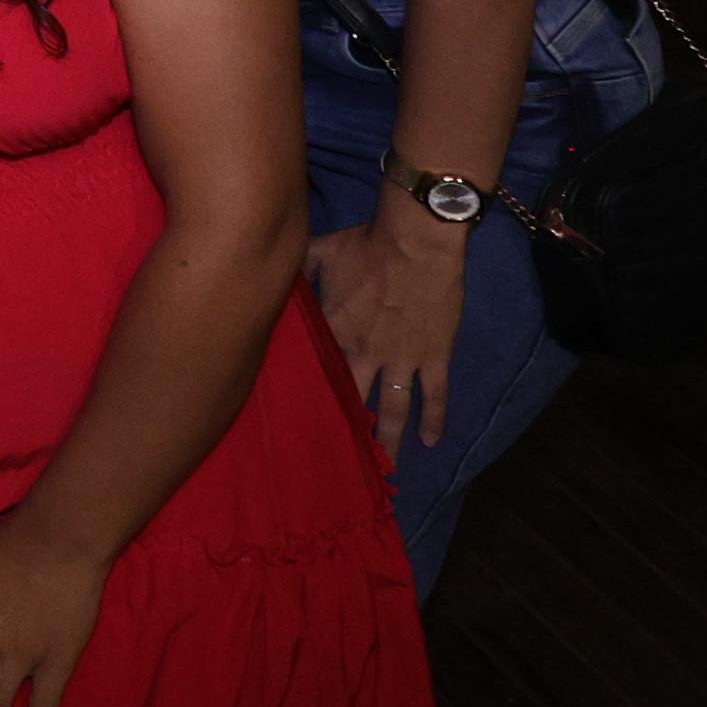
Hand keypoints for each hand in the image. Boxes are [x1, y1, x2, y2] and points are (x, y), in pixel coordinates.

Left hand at [305, 212, 469, 459]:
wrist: (415, 242)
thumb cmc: (364, 244)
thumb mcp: (317, 253)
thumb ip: (297, 271)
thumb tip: (271, 275)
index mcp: (333, 330)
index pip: (316, 369)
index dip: (308, 391)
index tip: (300, 416)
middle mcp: (364, 353)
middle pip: (351, 398)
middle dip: (345, 427)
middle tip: (340, 455)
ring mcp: (401, 359)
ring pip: (392, 408)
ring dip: (388, 438)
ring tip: (384, 464)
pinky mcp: (434, 356)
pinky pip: (435, 395)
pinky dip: (434, 420)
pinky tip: (430, 442)